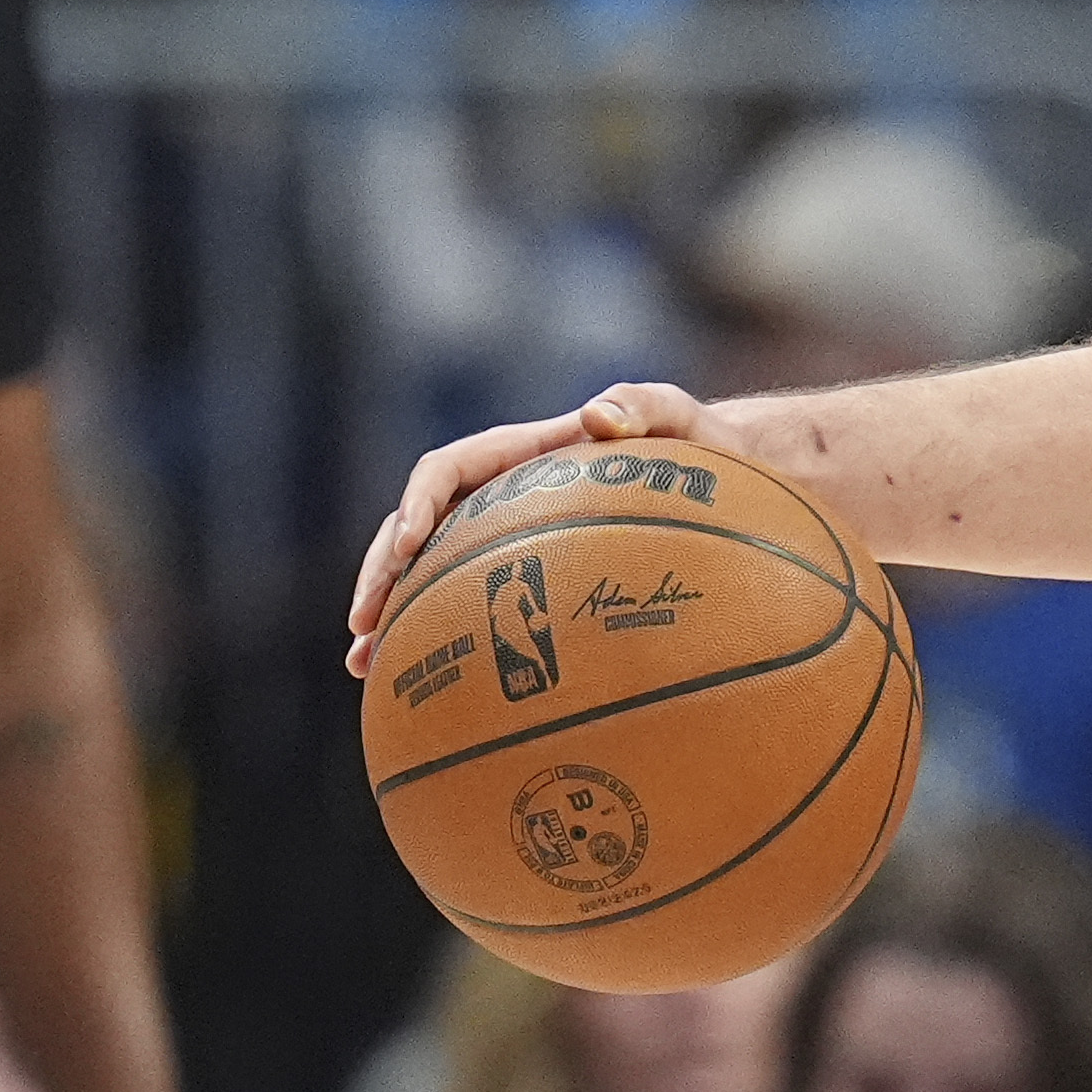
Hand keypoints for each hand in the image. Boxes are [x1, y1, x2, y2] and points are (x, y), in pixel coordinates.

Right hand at [346, 384, 709, 675]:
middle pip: (418, 528)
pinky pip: (473, 603)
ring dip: (392, 613)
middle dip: (382, 573)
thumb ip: (644, 405)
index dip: (419, 505)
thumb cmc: (703, 443)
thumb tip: (596, 417)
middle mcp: (505, 494)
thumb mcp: (678, 416)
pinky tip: (428, 686)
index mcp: (525, 454)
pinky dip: (444, 637)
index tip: (407, 548)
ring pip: (431, 571)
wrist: (729, 478)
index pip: (447, 470)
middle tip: (362, 626)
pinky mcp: (533, 573)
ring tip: (362, 665)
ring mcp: (513, 535)